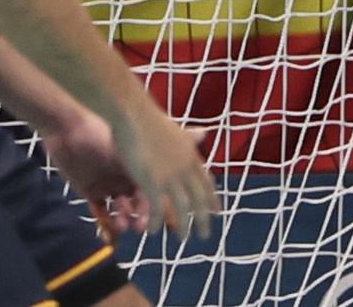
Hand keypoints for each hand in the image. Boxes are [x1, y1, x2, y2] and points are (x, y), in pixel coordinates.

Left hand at [42, 110, 149, 237]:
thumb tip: (199, 148)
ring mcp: (108, 184)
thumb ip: (157, 162)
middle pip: (139, 202)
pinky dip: (105, 226)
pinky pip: (100, 212)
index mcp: (140, 163)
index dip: (158, 205)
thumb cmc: (103, 134)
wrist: (68, 129)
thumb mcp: (132, 148)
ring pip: (121, 210)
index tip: (161, 220)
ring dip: (123, 220)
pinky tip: (109, 236)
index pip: (154, 189)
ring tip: (121, 224)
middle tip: (141, 227)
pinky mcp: (90, 190)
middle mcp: (127, 175)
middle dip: (141, 215)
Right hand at [109, 100, 219, 238]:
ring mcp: (170, 175)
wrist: (134, 113)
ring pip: (182, 208)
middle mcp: (185, 167)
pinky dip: (156, 221)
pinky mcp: (152, 181)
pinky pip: (157, 208)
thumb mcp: (176, 129)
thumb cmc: (149, 118)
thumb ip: (189, 138)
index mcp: (191, 155)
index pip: (207, 182)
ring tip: (182, 239)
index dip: (213, 199)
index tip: (219, 212)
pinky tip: (154, 231)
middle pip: (198, 199)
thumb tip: (204, 133)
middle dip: (204, 218)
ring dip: (183, 226)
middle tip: (206, 235)